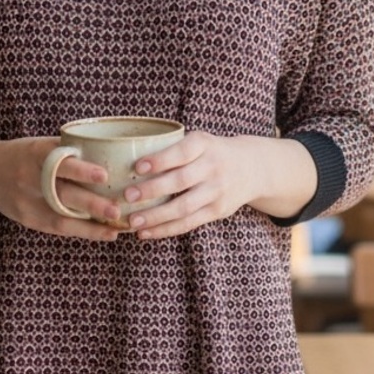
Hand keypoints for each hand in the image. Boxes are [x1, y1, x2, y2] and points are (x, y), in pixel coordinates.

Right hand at [0, 136, 122, 240]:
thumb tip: (109, 154)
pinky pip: (56, 228)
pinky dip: (81, 232)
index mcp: (34, 154)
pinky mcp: (27, 219)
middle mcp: (29, 178)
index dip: (80, 170)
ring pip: (60, 218)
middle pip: (61, 194)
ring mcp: (26, 202)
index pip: (58, 162)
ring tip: (115, 229)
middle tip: (117, 209)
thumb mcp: (40, 144)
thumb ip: (67, 150)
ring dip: (90, 226)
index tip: (104, 174)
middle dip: (91, 204)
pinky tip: (102, 233)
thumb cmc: (23, 154)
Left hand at [118, 131, 298, 239]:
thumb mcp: (198, 140)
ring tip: (132, 222)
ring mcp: (217, 191)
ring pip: (184, 207)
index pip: (182, 152)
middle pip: (181, 181)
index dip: (160, 160)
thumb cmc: (210, 152)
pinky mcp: (217, 211)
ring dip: (156, 217)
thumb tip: (123, 156)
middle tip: (127, 196)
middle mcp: (213, 167)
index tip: (137, 166)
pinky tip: (146, 233)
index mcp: (204, 144)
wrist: (251, 168)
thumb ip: (171, 146)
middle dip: (153, 190)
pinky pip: (189, 223)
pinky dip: (166, 230)